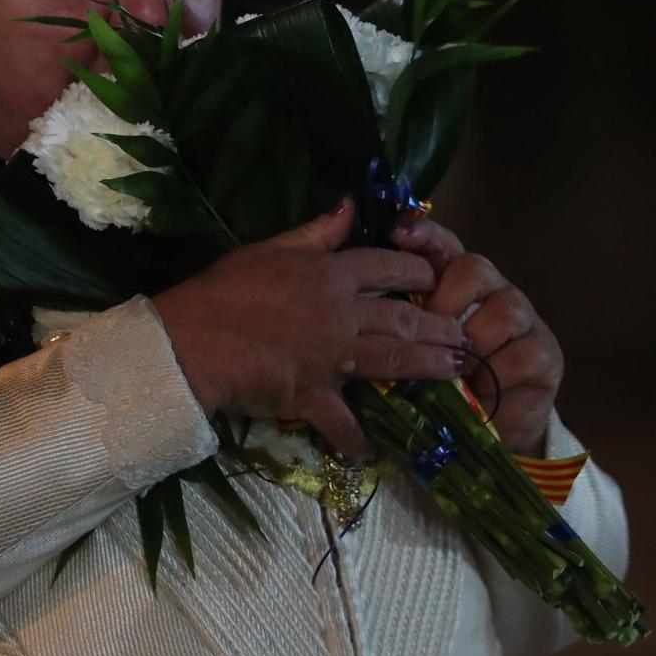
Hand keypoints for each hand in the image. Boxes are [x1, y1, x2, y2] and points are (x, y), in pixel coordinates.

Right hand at [152, 199, 467, 459]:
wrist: (193, 339)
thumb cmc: (227, 289)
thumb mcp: (271, 248)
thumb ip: (316, 232)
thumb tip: (349, 205)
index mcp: (331, 274)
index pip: (388, 266)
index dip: (418, 270)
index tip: (436, 276)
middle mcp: (341, 315)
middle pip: (403, 317)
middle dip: (438, 326)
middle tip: (463, 335)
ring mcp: (332, 358)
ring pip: (392, 361)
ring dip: (426, 368)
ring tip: (453, 372)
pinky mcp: (314, 395)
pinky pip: (344, 423)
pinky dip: (359, 438)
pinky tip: (376, 450)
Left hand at [392, 215, 563, 457]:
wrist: (489, 425)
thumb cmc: (444, 382)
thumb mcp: (415, 352)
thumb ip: (399, 324)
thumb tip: (366, 308)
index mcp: (456, 284)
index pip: (443, 246)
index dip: (424, 235)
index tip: (399, 233)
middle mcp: (492, 291)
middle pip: (475, 269)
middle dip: (449, 299)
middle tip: (432, 332)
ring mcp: (523, 319)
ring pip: (504, 310)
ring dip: (476, 343)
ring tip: (457, 370)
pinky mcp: (546, 352)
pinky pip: (522, 353)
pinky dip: (496, 374)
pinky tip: (480, 390)